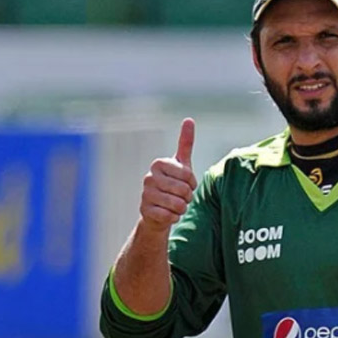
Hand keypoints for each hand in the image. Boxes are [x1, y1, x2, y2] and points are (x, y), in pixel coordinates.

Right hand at [139, 118, 197, 232]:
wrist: (158, 211)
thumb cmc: (173, 184)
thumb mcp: (181, 164)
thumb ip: (185, 143)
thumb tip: (189, 119)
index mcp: (158, 164)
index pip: (188, 175)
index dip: (192, 183)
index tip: (187, 184)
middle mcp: (149, 177)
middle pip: (183, 190)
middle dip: (188, 197)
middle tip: (182, 197)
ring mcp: (145, 194)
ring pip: (177, 204)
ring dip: (182, 208)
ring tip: (177, 206)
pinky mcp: (145, 211)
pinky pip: (169, 216)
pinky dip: (174, 218)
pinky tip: (169, 214)